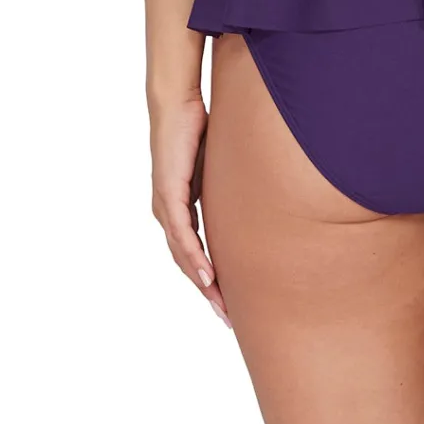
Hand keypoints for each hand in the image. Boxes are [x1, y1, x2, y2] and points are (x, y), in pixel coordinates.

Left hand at [150, 93, 230, 326]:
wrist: (175, 104)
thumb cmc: (197, 128)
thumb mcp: (219, 166)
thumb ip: (230, 187)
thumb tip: (257, 195)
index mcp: (178, 208)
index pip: (193, 253)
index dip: (210, 278)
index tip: (229, 300)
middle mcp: (167, 213)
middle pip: (187, 264)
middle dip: (209, 293)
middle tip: (228, 319)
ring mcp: (165, 207)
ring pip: (184, 257)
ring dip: (203, 284)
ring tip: (221, 306)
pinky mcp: (168, 195)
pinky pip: (183, 236)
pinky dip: (195, 259)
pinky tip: (207, 277)